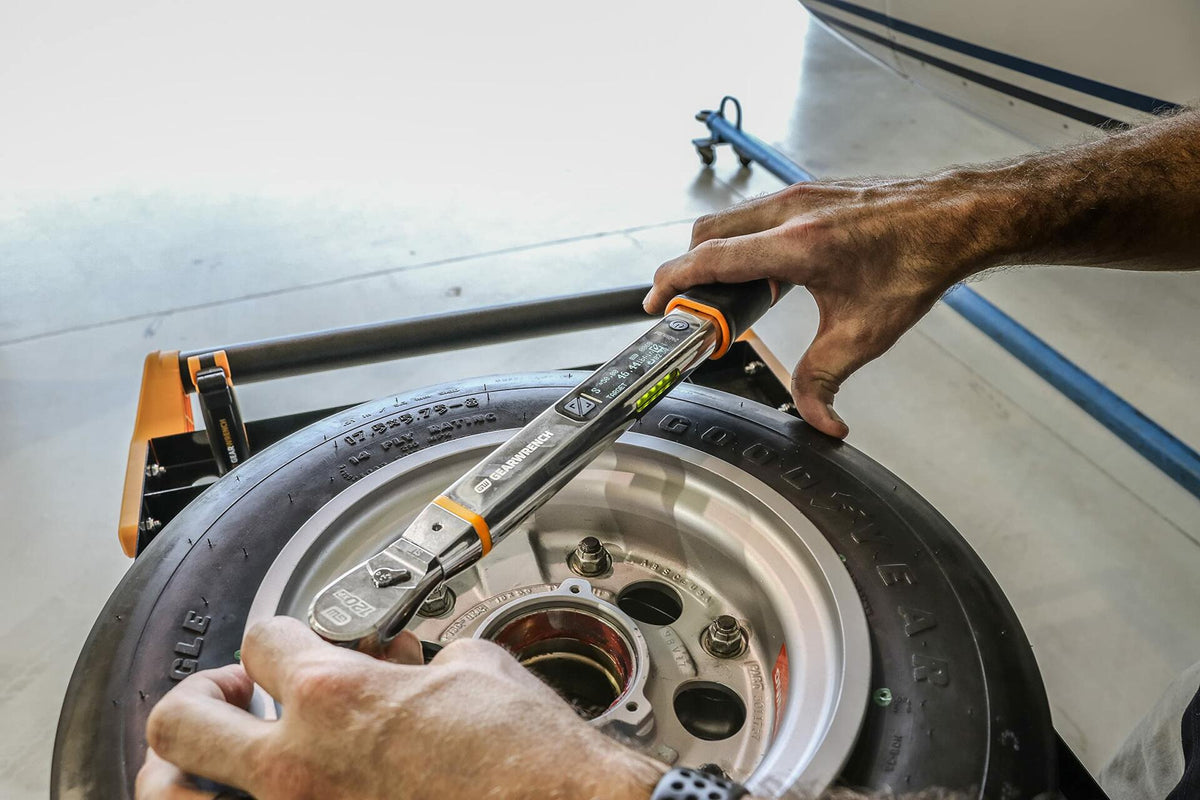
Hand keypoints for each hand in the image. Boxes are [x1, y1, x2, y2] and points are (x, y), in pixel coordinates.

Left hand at [138, 616, 664, 799]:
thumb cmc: (530, 761)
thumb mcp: (476, 669)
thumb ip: (416, 661)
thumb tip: (403, 666)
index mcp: (335, 697)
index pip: (264, 639)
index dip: (286, 633)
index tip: (301, 643)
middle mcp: (296, 766)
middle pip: (182, 718)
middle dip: (204, 694)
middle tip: (237, 693)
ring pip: (173, 798)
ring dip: (184, 772)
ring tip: (215, 760)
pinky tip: (276, 794)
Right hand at [644, 179, 994, 436]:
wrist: (953, 219)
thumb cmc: (916, 262)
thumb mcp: (866, 333)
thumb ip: (825, 380)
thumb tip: (818, 421)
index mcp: (799, 244)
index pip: (712, 258)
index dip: (673, 281)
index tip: (656, 302)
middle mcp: (791, 211)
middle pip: (707, 234)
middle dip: (686, 270)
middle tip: (686, 307)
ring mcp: (797, 195)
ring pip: (728, 220)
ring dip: (712, 254)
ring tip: (723, 295)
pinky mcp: (806, 191)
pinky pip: (753, 214)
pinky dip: (739, 241)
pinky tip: (760, 272)